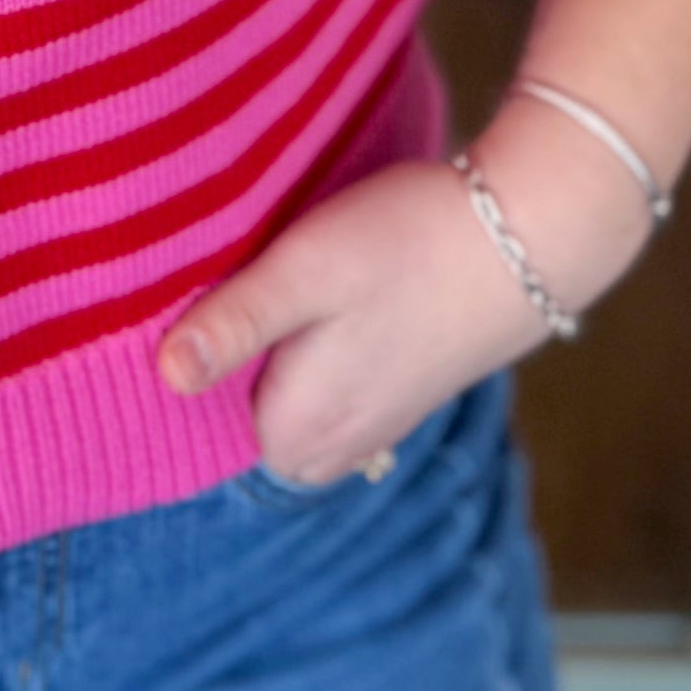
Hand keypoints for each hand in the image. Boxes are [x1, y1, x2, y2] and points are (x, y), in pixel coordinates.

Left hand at [157, 106, 653, 486]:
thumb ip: (233, 326)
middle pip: (234, 408)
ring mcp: (364, 432)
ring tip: (280, 278)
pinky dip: (311, 350)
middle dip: (227, 352)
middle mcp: (325, 452)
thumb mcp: (303, 271)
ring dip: (271, 348)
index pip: (191, 412)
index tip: (189, 292)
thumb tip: (164, 376)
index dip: (184, 348)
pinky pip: (320, 388)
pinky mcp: (393, 401)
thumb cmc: (408, 244)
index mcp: (291, 435)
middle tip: (238, 272)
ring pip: (279, 396)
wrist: (526, 237)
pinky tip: (324, 296)